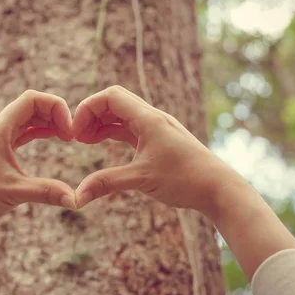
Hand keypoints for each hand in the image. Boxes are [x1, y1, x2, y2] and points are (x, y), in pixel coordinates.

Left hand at [0, 90, 76, 233]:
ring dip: (46, 123)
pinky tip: (48, 139)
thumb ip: (46, 192)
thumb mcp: (13, 192)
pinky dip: (35, 133)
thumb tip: (75, 200)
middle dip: (54, 115)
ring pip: (24, 119)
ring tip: (65, 136)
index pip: (32, 99)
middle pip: (30, 106)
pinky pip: (18, 133)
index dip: (56, 107)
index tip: (69, 131)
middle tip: (71, 136)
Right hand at [72, 85, 240, 217]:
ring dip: (101, 123)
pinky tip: (101, 143)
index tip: (75, 132)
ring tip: (84, 141)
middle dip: (91, 115)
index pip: (110, 97)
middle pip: (114, 101)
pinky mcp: (159, 140)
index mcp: (148, 119)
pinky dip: (112, 133)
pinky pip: (130, 128)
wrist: (219, 189)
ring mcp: (156, 128)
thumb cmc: (186, 180)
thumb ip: (106, 184)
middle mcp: (152, 118)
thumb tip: (77, 197)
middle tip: (76, 137)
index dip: (87, 109)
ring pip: (122, 115)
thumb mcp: (141, 179)